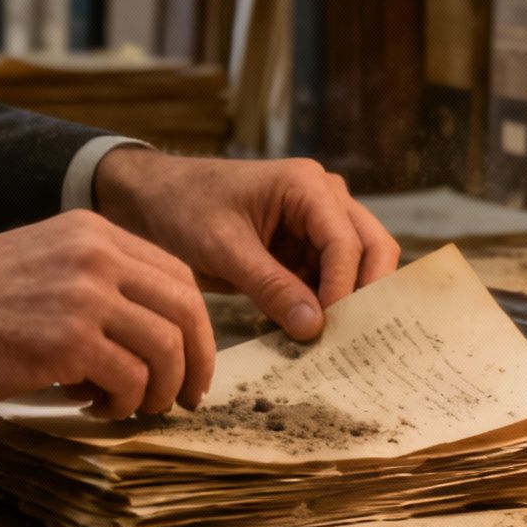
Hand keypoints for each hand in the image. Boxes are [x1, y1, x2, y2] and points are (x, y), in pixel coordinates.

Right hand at [0, 210, 215, 418]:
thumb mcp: (41, 263)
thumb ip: (97, 282)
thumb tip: (152, 331)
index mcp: (93, 232)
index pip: (178, 275)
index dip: (197, 324)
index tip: (196, 359)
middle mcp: (97, 255)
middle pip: (185, 311)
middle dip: (197, 362)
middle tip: (189, 397)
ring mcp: (86, 296)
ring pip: (166, 349)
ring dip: (159, 390)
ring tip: (132, 407)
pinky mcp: (69, 341)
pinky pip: (131, 380)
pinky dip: (123, 404)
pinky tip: (96, 409)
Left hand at [91, 149, 398, 340]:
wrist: (152, 200)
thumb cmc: (183, 209)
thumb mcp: (223, 250)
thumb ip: (270, 287)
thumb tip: (315, 328)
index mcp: (307, 185)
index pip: (346, 242)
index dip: (343, 289)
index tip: (326, 330)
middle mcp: (325, 198)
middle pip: (374, 247)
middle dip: (366, 292)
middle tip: (351, 337)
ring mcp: (320, 222)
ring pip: (361, 264)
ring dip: (349, 301)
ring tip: (333, 341)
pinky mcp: (307, 247)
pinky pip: (332, 277)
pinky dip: (328, 304)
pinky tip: (313, 334)